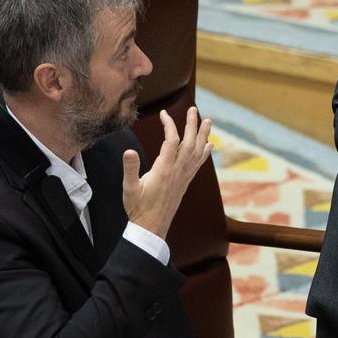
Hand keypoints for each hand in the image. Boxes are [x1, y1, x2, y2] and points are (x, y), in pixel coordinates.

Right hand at [122, 107, 213, 238]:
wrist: (151, 228)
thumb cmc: (138, 208)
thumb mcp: (129, 188)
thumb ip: (130, 169)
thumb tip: (129, 151)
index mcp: (163, 170)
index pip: (171, 141)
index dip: (169, 125)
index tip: (164, 113)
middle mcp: (177, 171)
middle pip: (188, 143)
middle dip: (192, 125)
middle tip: (194, 110)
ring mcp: (183, 177)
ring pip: (196, 153)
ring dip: (202, 135)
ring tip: (208, 121)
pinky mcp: (185, 182)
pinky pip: (197, 164)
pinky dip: (204, 153)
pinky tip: (209, 145)